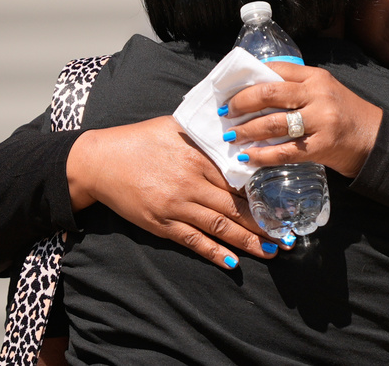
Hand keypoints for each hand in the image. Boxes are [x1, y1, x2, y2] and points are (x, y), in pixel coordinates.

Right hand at [66, 116, 284, 268]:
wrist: (100, 161)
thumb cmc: (140, 139)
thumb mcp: (177, 127)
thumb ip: (206, 134)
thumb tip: (235, 133)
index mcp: (198, 158)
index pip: (238, 180)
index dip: (263, 195)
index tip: (284, 205)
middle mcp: (190, 184)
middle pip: (235, 207)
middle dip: (264, 224)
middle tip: (288, 236)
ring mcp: (175, 206)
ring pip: (219, 227)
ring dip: (247, 242)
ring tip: (271, 251)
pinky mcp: (161, 223)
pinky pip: (192, 241)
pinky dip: (212, 252)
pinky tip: (231, 262)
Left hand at [222, 62, 383, 177]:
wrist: (374, 140)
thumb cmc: (343, 114)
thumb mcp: (323, 92)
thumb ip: (296, 88)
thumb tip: (254, 92)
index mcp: (316, 77)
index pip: (276, 69)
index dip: (249, 79)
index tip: (232, 89)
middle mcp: (318, 95)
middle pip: (269, 93)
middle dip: (241, 103)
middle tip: (227, 112)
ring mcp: (321, 120)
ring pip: (273, 123)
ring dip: (247, 130)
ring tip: (232, 135)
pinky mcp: (322, 146)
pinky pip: (284, 152)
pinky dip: (262, 155)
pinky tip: (248, 156)